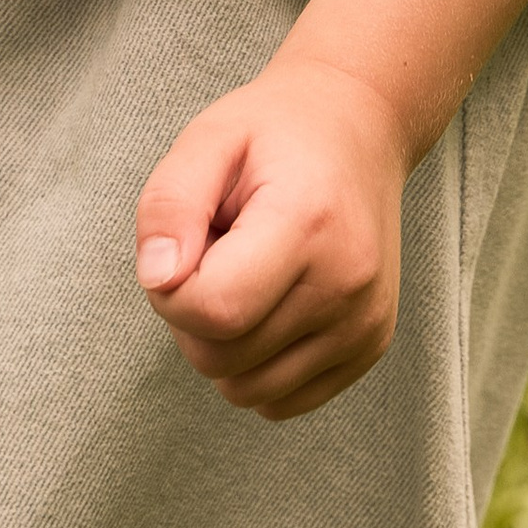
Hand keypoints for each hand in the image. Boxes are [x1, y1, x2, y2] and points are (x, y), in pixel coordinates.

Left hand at [135, 51, 411, 420]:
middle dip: (192, 313)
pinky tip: (269, 302)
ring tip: (244, 272)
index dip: (170, 289)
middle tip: (214, 249)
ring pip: (247, 389)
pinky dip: (257, 363)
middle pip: (222, 358)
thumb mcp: (208, 138)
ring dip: (223, 342)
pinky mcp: (369, 348)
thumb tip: (158, 280)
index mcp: (307, 224)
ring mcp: (364, 324)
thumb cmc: (274, 133)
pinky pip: (282, 400)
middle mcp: (347, 284)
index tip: (182, 244)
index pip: (214, 310)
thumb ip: (168, 205)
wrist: (357, 127)